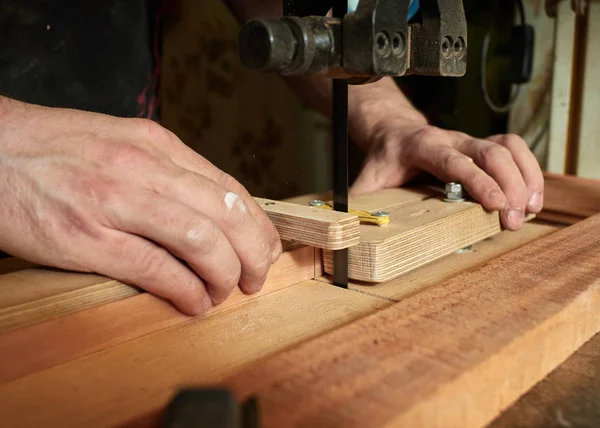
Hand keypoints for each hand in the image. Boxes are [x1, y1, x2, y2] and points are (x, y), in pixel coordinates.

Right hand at [0, 97, 281, 314]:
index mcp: (156, 145)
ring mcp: (116, 202)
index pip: (229, 187)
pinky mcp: (88, 239)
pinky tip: (194, 302)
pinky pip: (158, 269)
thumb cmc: (55, 151)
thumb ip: (167, 172)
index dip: (258, 225)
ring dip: (225, 275)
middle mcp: (144, 168)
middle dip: (254, 254)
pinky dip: (187, 291)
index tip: (265, 248)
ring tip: (225, 292)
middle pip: (227, 215)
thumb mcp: (122, 143)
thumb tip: (212, 210)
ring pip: (201, 242)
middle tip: (255, 278)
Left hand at [351, 123, 543, 230]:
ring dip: (526, 176)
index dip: (479, 182)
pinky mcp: (483, 144)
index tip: (497, 206)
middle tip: (514, 222)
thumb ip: (359, 203)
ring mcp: (470, 140)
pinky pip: (515, 149)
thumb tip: (346, 231)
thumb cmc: (384, 159)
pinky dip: (529, 171)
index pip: (456, 162)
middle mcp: (451, 139)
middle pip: (491, 152)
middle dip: (509, 186)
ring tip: (531, 210)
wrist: (394, 131)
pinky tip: (533, 198)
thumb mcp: (367, 180)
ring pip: (509, 147)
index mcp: (423, 147)